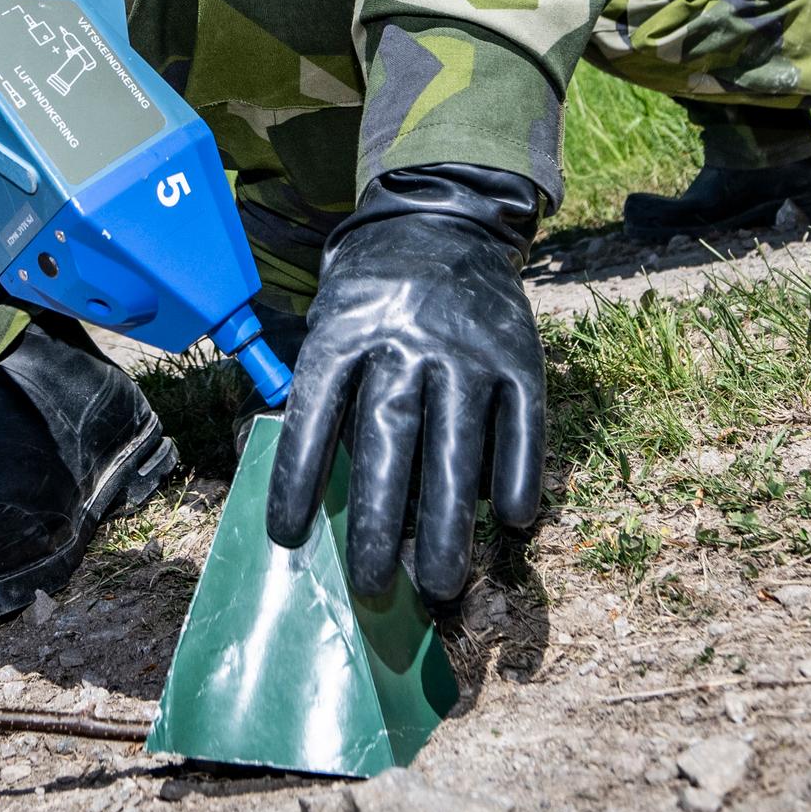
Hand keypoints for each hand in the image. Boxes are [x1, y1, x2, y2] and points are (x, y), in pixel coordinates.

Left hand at [265, 164, 547, 607]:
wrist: (441, 223)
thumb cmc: (371, 298)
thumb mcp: (331, 324)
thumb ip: (328, 397)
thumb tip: (322, 498)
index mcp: (345, 332)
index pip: (315, 414)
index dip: (298, 478)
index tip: (288, 537)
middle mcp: (406, 340)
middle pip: (391, 442)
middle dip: (382, 523)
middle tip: (375, 588)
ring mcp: (467, 348)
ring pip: (457, 445)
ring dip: (450, 522)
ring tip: (443, 585)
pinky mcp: (519, 356)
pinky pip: (522, 424)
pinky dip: (517, 473)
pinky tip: (510, 521)